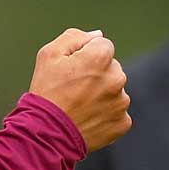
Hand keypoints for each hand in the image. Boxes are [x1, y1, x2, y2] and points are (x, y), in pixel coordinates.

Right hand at [30, 28, 131, 150]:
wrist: (46, 134)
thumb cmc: (46, 92)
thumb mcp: (49, 55)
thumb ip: (75, 37)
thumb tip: (98, 35)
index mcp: (101, 57)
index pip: (103, 46)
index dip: (86, 56)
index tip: (73, 70)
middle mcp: (117, 78)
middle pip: (111, 68)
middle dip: (97, 74)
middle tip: (74, 89)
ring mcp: (121, 102)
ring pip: (115, 91)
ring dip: (102, 95)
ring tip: (80, 106)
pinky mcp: (122, 123)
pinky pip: (117, 113)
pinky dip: (105, 115)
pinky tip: (88, 118)